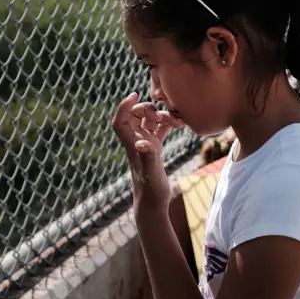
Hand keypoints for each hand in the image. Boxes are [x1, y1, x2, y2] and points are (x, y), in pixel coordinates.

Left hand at [111, 92, 184, 213]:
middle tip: (159, 114)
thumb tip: (142, 143)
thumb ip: (148, 156)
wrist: (153, 203)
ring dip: (160, 116)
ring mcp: (145, 145)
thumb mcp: (151, 172)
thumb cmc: (150, 190)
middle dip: (146, 109)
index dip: (124, 105)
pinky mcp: (155, 149)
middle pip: (134, 116)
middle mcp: (136, 142)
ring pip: (149, 122)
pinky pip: (159, 130)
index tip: (136, 95)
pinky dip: (167, 124)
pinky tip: (179, 124)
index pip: (120, 120)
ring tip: (176, 120)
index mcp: (132, 144)